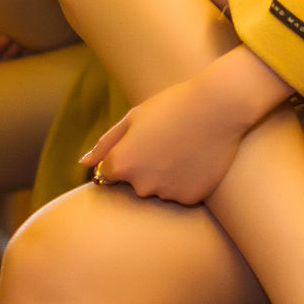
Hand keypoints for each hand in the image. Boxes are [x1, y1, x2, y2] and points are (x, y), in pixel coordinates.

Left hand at [83, 48, 288, 202]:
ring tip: (184, 147)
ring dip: (166, 175)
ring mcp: (167, 193)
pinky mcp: (191, 198)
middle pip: (134, 183)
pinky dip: (186, 182)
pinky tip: (196, 159)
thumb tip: (84, 163)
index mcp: (121, 164)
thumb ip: (105, 144)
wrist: (219, 106)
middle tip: (167, 140)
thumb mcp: (133, 117)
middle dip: (144, 167)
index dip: (124, 155)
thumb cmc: (173, 105)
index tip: (142, 141)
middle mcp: (141, 185)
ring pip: (159, 189)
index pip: (107, 173)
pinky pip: (181, 194)